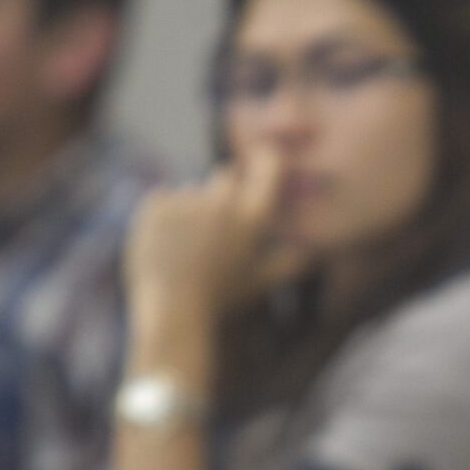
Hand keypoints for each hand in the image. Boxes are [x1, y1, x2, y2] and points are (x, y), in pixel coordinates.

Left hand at [124, 154, 311, 326]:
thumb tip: (312, 251)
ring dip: (191, 210)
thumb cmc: (222, 301)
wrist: (173, 312)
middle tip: (214, 228)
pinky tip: (166, 245)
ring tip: (186, 249)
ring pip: (192, 191)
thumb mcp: (261, 284)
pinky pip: (163, 199)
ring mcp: (187, 201)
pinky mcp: (156, 205)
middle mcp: (222, 202)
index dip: (266, 160)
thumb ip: (289, 263)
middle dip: (222, 194)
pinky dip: (164, 217)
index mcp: (253, 217)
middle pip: (225, 176)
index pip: (269, 167)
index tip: (262, 157)